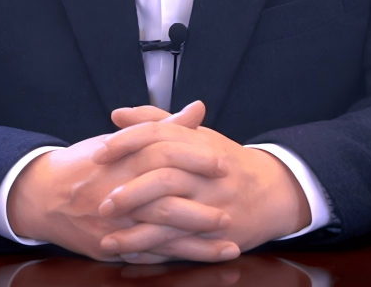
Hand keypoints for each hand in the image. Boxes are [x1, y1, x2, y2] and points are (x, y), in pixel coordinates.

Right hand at [6, 101, 237, 262]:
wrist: (42, 195)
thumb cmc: (87, 162)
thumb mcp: (121, 140)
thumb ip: (162, 125)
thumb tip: (198, 109)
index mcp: (124, 159)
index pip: (164, 152)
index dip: (194, 156)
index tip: (222, 161)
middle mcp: (120, 191)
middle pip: (165, 197)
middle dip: (201, 204)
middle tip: (231, 204)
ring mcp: (116, 223)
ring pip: (160, 232)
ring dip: (197, 239)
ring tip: (228, 238)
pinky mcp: (111, 247)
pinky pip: (148, 255)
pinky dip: (176, 258)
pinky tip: (200, 258)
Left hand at [92, 113, 310, 260]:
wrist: (271, 190)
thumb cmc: (225, 159)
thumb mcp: (196, 135)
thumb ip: (156, 122)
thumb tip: (117, 114)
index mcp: (196, 143)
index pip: (157, 136)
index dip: (126, 143)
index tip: (99, 153)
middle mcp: (204, 173)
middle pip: (163, 177)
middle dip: (130, 191)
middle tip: (101, 201)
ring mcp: (211, 205)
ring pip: (170, 217)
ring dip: (136, 231)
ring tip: (106, 237)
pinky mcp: (215, 235)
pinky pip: (181, 246)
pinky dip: (154, 252)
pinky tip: (130, 255)